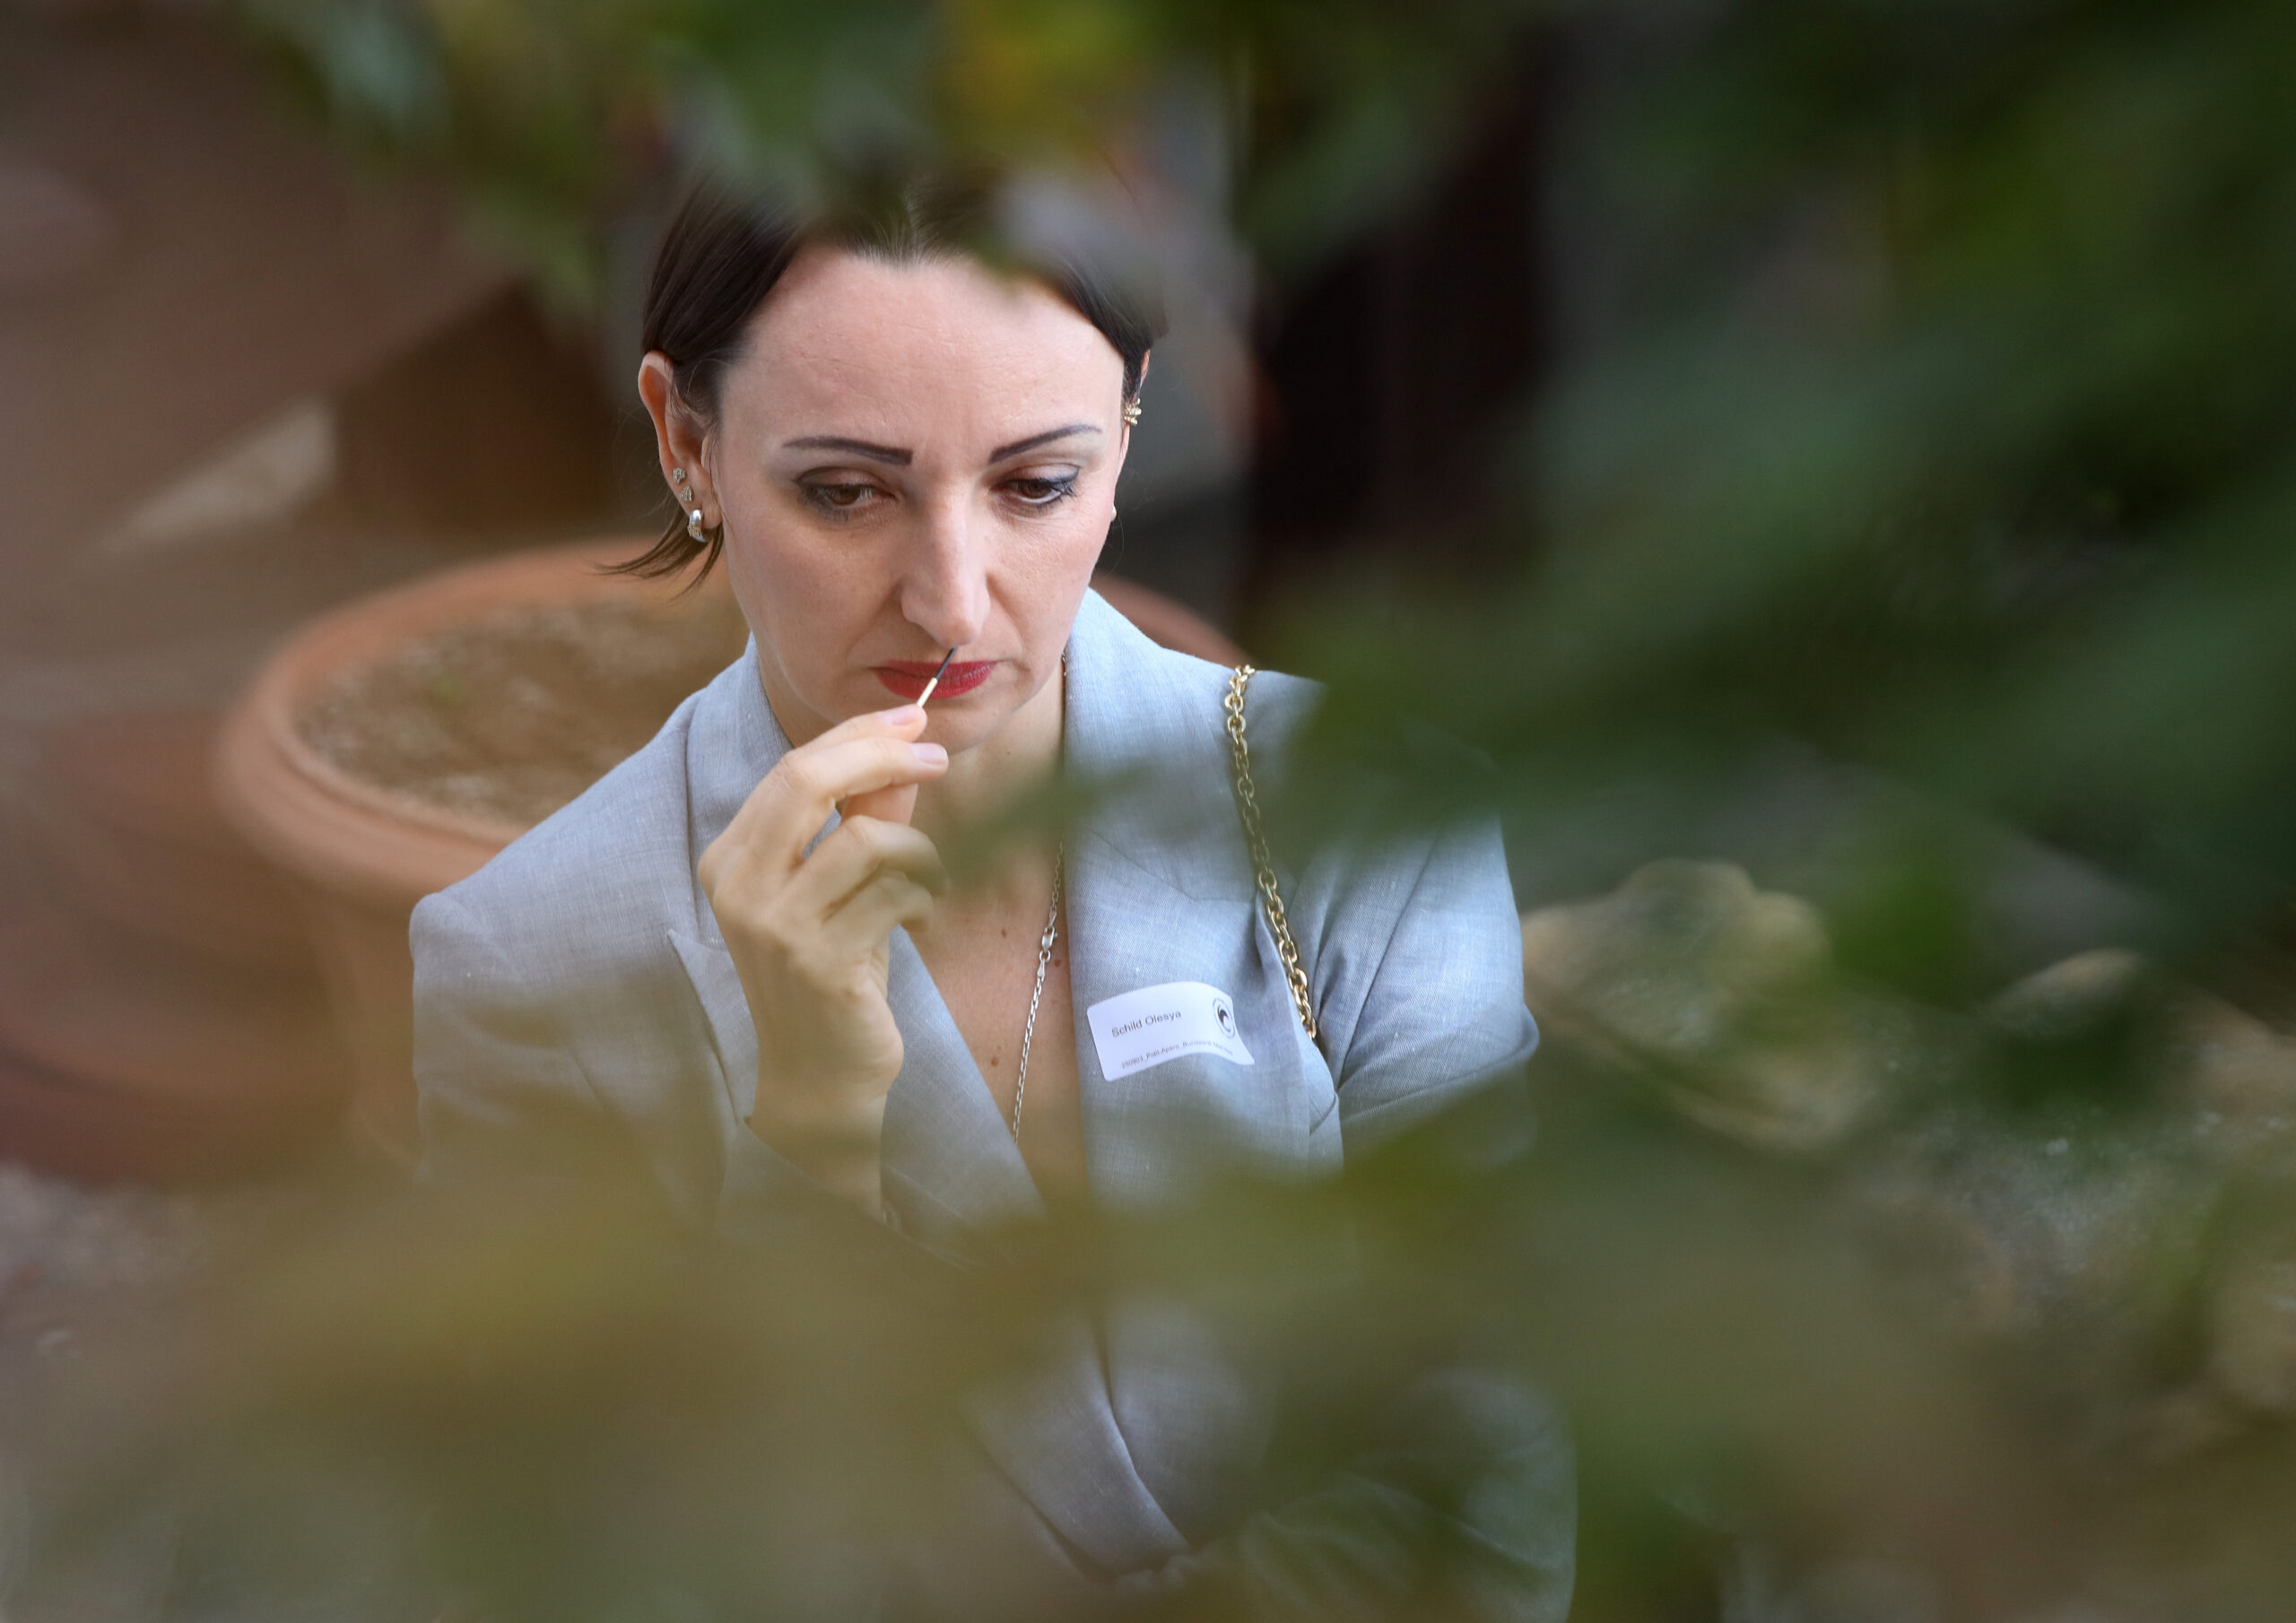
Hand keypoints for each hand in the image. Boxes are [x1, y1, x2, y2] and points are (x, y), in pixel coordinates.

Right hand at [697, 704, 948, 1212]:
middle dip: (882, 755)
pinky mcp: (818, 963)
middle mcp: (739, 888)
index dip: (857, 735)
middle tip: (938, 757)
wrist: (820, 1077)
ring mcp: (774, 928)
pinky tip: (921, 917)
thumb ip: (866, 818)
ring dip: (919, 849)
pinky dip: (923, 895)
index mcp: (731, 859)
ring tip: (931, 877)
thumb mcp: (848, 887)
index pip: (791, 769)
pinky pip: (892, 894)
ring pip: (864, 838)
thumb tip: (904, 750)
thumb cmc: (836, 974)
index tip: (914, 719)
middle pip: (805, 781)